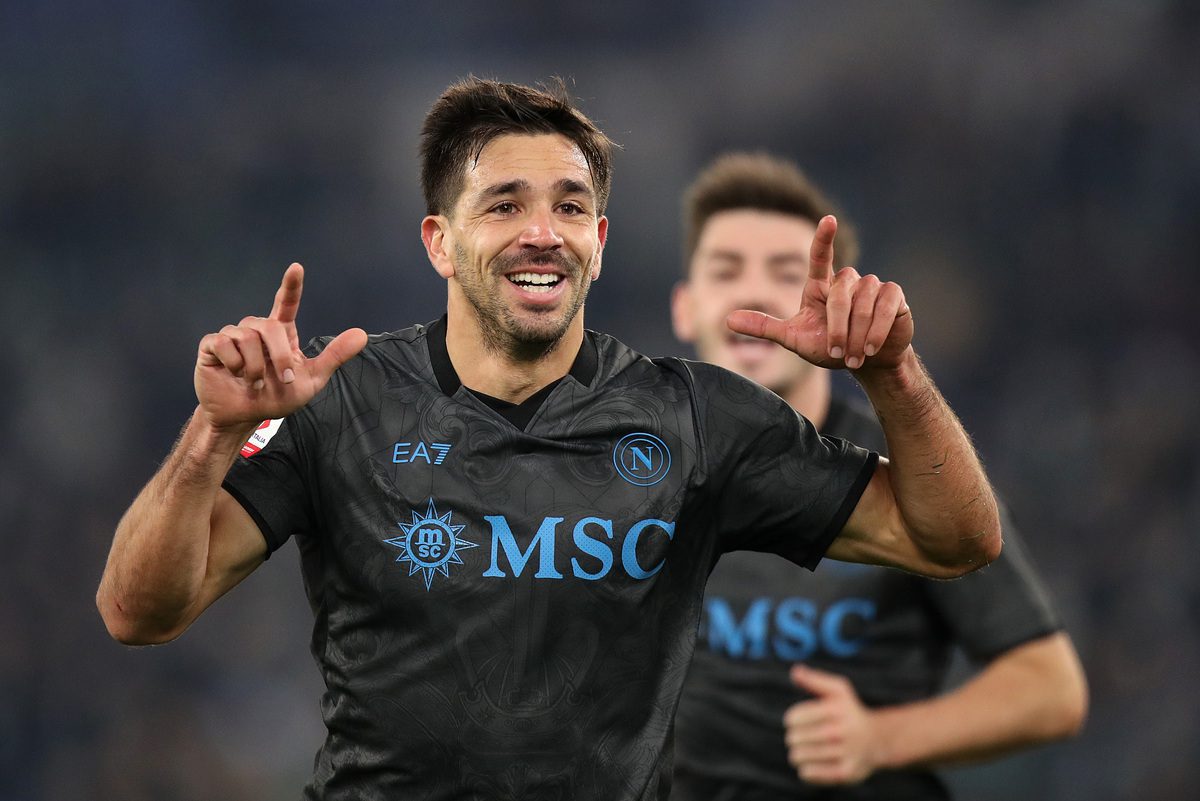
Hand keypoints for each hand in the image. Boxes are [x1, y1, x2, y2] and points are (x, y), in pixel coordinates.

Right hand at [194, 263, 367, 431]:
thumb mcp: (311, 379)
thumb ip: (334, 356)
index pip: (287, 303)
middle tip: (283, 379)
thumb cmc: (277, 397)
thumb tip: (363, 334)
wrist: (245, 417)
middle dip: (279, 355)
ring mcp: (233, 336)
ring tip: (255, 383)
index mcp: (281, 334)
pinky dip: (234, 363)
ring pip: (247, 336)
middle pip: (268, 326)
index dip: (291, 286)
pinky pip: (224, 343)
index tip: (297, 268)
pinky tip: (234, 375)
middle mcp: (257, 330)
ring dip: (255, 367)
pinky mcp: (212, 346)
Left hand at [726, 216, 912, 370]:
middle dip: (838, 328)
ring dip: (857, 333)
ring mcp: (872, 286)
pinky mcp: (893, 296)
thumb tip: (727, 320)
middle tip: (838, 353)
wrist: (867, 363)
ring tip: (855, 354)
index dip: (823, 238)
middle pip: (840, 294)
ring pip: (863, 301)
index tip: (828, 219)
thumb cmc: (830, 348)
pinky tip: (871, 347)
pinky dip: (877, 329)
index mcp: (821, 286)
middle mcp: (847, 281)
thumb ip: (765, 327)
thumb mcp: (794, 339)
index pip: (821, 255)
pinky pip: (885, 305)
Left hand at [784, 663, 882, 784]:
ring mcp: (845, 753)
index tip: (797, 721)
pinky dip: (805, 770)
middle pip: (795, 739)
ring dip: (797, 755)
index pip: (794, 718)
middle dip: (794, 738)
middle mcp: (842, 731)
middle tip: (801, 738)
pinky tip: (810, 765)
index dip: (791, 720)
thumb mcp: (837, 690)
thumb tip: (795, 671)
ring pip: (799, 756)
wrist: (878, 740)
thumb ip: (814, 679)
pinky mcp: (846, 773)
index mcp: (836, 709)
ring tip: (803, 751)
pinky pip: (809, 774)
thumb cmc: (850, 712)